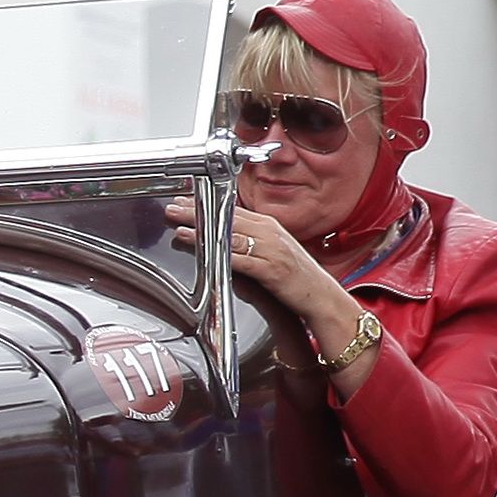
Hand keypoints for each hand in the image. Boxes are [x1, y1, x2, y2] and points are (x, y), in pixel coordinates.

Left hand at [167, 192, 348, 333]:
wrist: (321, 295)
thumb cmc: (297, 276)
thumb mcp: (273, 251)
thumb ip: (251, 242)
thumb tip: (225, 237)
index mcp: (269, 226)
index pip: (232, 210)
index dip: (207, 205)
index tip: (186, 201)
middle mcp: (270, 233)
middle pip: (228, 218)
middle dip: (199, 212)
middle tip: (174, 208)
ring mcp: (271, 249)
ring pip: (231, 235)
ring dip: (203, 230)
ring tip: (181, 226)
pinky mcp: (271, 269)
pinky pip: (241, 258)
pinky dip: (220, 252)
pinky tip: (205, 250)